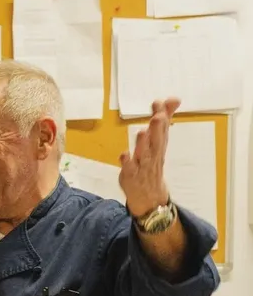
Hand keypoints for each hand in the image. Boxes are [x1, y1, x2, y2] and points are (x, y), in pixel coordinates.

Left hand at [119, 99, 179, 217]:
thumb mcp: (159, 143)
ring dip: (143, 143)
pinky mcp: (130, 175)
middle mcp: (153, 155)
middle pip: (157, 141)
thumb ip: (163, 121)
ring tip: (142, 131)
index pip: (163, 129)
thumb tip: (172, 99)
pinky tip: (124, 154)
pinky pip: (128, 169)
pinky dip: (127, 162)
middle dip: (158, 129)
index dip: (165, 115)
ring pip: (144, 154)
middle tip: (158, 116)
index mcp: (159, 146)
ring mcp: (142, 166)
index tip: (169, 101)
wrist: (150, 196)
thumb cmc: (152, 164)